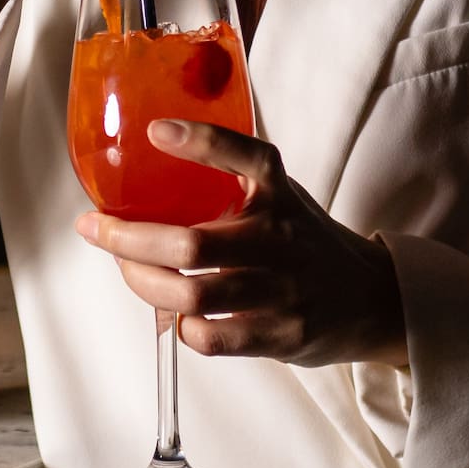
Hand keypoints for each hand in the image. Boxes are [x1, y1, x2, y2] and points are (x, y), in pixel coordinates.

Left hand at [73, 119, 408, 368]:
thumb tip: (148, 160)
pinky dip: (179, 326)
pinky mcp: (282, 335)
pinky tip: (174, 313)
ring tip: (127, 269)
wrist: (371, 299)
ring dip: (143, 283)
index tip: (155, 130)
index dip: (202, 141)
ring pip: (191, 294)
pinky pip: (210, 337)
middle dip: (128, 239)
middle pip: (191, 244)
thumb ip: (231, 178)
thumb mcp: (281, 195)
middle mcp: (282, 238)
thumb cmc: (304, 241)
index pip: (248, 155)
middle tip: (97, 229)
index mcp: (280, 193)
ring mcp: (282, 291)